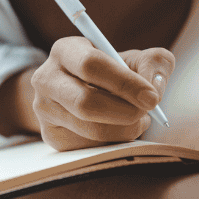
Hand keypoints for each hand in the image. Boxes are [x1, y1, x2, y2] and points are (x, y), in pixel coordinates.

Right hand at [31, 37, 174, 150]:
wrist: (86, 91)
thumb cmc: (115, 73)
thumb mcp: (136, 59)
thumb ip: (154, 63)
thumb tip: (154, 87)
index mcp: (65, 50)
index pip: (92, 65)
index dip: (125, 83)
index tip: (152, 97)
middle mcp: (46, 79)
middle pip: (86, 103)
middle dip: (125, 112)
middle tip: (148, 113)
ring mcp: (44, 109)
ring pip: (91, 130)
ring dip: (124, 129)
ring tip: (137, 119)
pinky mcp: (51, 136)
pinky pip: (89, 148)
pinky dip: (114, 143)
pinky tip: (119, 129)